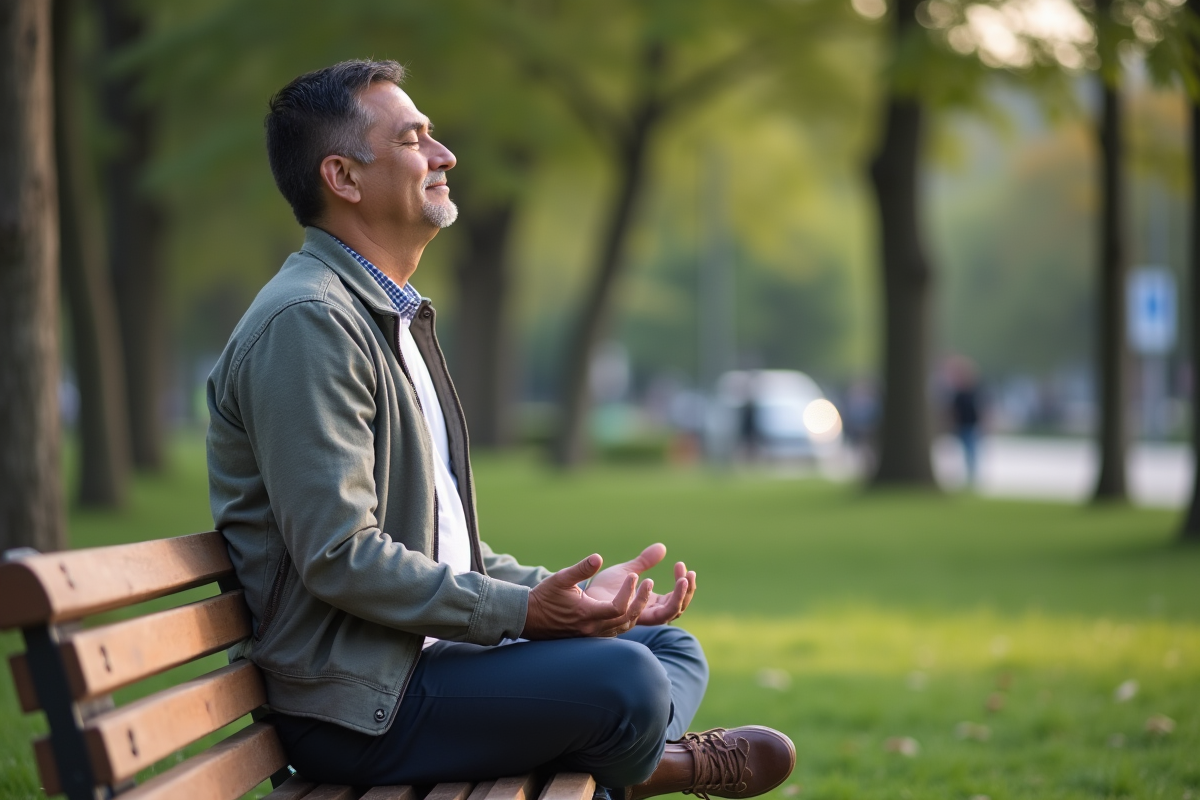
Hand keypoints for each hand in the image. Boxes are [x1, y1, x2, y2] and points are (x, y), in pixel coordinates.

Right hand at [522, 554, 652, 639]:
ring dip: (637, 610)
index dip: (629, 592)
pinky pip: (618, 630)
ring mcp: (594, 635)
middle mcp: (593, 628)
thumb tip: (598, 557)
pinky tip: (631, 604)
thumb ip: (581, 569)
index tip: (633, 575)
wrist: (530, 619)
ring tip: (644, 590)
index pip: (618, 608)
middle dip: (640, 600)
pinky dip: (628, 618)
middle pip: (628, 619)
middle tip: (648, 582)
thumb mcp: (561, 578)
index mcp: (587, 614)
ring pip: (626, 627)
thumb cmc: (544, 597)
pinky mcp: (593, 636)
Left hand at [584, 544, 696, 625]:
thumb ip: (645, 561)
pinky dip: (657, 597)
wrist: (580, 598)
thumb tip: (663, 547)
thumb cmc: (602, 588)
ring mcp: (640, 617)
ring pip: (669, 614)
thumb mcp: (628, 570)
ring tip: (682, 578)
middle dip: (688, 592)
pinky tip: (647, 579)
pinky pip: (650, 614)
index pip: (676, 600)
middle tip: (688, 573)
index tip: (682, 565)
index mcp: (651, 604)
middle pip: (678, 609)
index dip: (685, 586)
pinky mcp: (629, 618)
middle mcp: (648, 613)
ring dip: (680, 596)